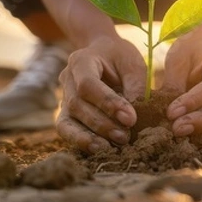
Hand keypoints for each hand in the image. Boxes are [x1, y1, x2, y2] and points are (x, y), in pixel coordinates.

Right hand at [57, 36, 145, 153]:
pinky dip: (81, 141)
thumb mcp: (132, 63)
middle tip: (125, 137)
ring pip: (67, 121)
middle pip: (77, 105)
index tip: (130, 118)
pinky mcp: (66, 113)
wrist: (103, 52)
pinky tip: (99, 149)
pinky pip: (67, 130)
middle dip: (102, 124)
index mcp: (81, 60)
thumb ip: (136, 85)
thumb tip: (138, 116)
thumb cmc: (120, 57)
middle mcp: (67, 79)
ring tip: (112, 148)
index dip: (108, 103)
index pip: (88, 84)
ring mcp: (63, 97)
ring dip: (89, 137)